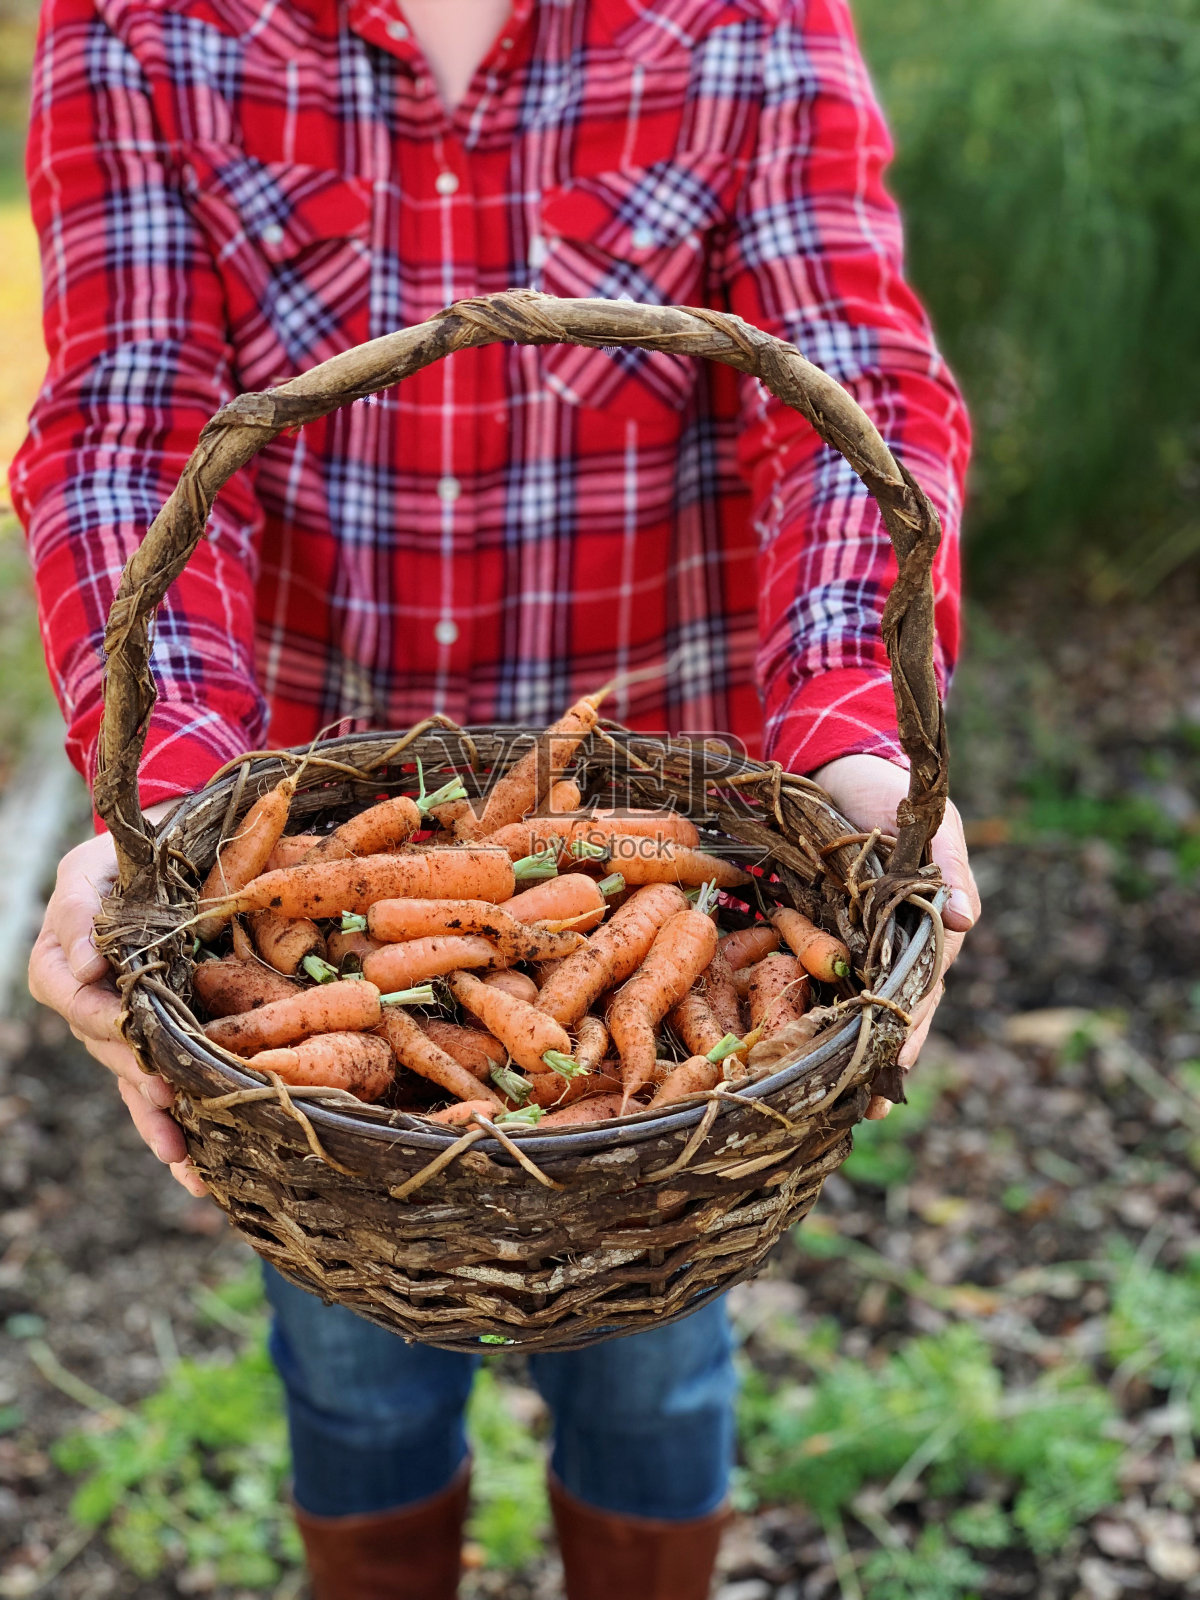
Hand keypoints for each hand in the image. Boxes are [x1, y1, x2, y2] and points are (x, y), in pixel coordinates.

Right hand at [27, 805, 208, 1196]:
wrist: (168, 857)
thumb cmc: (126, 857)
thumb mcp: (97, 865)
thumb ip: (83, 907)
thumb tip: (84, 965)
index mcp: (63, 959)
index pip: (67, 993)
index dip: (96, 1014)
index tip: (123, 1027)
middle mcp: (89, 1002)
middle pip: (106, 1046)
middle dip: (136, 1076)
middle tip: (166, 1098)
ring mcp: (123, 1030)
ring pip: (133, 1082)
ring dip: (158, 1124)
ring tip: (186, 1163)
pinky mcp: (159, 1045)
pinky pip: (162, 1090)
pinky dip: (178, 1130)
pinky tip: (198, 1172)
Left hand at [811, 754, 979, 1118]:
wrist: (841, 767)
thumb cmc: (894, 797)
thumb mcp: (931, 826)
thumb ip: (947, 870)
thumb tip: (965, 920)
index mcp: (926, 930)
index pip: (922, 992)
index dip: (910, 1032)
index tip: (894, 1070)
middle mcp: (892, 946)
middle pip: (889, 1014)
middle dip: (877, 1060)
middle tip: (866, 1111)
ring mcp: (854, 944)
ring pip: (853, 1007)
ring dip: (844, 1051)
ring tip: (831, 1103)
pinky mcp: (816, 933)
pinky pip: (813, 980)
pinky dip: (808, 1013)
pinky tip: (792, 1050)